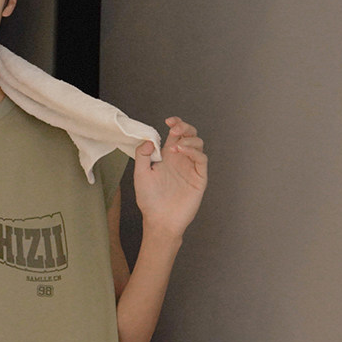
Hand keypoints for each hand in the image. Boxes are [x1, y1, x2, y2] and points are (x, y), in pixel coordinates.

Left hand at [133, 117, 207, 238]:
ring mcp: (191, 168)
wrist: (160, 220)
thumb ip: (142, 155)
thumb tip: (149, 140)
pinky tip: (182, 152)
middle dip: (185, 127)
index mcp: (168, 157)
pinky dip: (193, 151)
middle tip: (175, 128)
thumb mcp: (140, 175)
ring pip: (198, 144)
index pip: (175, 134)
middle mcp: (181, 160)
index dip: (175, 124)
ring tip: (175, 147)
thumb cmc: (150, 200)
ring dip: (188, 140)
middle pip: (190, 135)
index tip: (168, 121)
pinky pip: (201, 159)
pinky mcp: (199, 177)